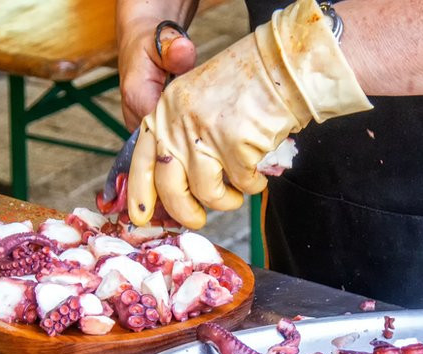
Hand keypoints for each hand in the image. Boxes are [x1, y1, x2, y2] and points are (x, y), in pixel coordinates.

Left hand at [127, 0, 372, 228]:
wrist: (282, 63)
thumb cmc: (249, 83)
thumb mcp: (200, 100)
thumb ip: (184, 134)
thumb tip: (181, 182)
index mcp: (166, 110)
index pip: (142, 160)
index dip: (140, 193)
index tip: (142, 218)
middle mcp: (178, 123)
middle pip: (170, 186)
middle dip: (185, 212)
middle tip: (198, 220)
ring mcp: (205, 134)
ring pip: (207, 192)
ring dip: (227, 200)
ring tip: (240, 190)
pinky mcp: (233, 146)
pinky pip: (242, 185)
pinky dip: (254, 185)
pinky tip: (261, 172)